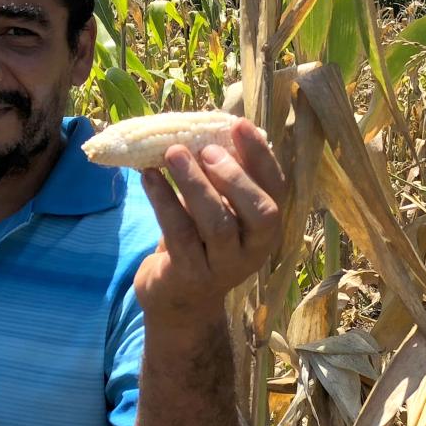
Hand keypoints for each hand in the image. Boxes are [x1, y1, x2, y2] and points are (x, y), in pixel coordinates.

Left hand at [136, 118, 285, 323]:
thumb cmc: (200, 242)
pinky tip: (148, 177)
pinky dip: (163, 202)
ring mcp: (224, 267)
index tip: (240, 124)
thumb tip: (205, 127)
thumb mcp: (217, 210)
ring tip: (172, 153)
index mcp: (266, 227)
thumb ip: (220, 178)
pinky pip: (179, 235)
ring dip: (195, 185)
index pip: (276, 189)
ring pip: (218, 224)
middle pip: (260, 212)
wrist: (178, 301)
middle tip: (205, 148)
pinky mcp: (190, 276)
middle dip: (234, 176)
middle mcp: (254, 250)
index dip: (261, 157)